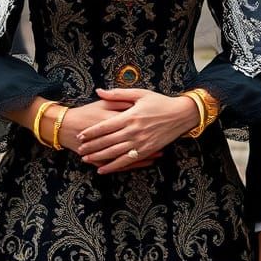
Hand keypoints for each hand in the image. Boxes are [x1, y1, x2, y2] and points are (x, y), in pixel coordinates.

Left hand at [76, 88, 199, 173]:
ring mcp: (140, 142)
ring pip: (114, 153)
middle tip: (79, 149)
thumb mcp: (139, 93)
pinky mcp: (146, 150)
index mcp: (130, 116)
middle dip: (91, 146)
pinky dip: (114, 166)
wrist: (181, 114)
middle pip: (107, 141)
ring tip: (86, 159)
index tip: (80, 135)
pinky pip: (127, 161)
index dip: (92, 132)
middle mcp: (134, 131)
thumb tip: (99, 91)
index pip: (106, 126)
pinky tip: (103, 169)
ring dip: (99, 157)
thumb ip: (118, 94)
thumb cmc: (160, 102)